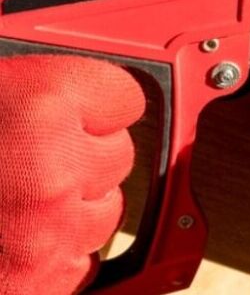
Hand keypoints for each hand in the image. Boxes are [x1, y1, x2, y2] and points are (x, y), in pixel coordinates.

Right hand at [0, 56, 144, 294]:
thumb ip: (34, 86)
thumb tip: (86, 89)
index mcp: (40, 104)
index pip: (127, 97)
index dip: (96, 102)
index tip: (78, 105)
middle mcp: (54, 169)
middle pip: (120, 156)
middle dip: (82, 154)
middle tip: (26, 155)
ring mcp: (47, 235)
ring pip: (106, 213)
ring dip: (71, 208)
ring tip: (10, 199)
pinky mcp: (34, 287)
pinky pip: (78, 264)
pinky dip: (51, 256)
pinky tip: (6, 240)